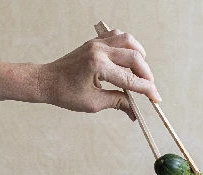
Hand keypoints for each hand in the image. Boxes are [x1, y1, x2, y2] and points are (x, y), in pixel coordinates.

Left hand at [38, 29, 160, 119]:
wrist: (46, 81)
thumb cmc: (66, 94)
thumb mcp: (93, 103)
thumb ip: (116, 102)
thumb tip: (134, 111)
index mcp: (98, 67)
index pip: (130, 79)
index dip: (146, 90)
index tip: (156, 98)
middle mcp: (99, 50)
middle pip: (134, 57)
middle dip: (146, 74)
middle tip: (150, 88)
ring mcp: (97, 43)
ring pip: (128, 41)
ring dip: (139, 55)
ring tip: (141, 71)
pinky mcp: (94, 41)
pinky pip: (117, 36)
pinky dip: (127, 45)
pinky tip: (129, 57)